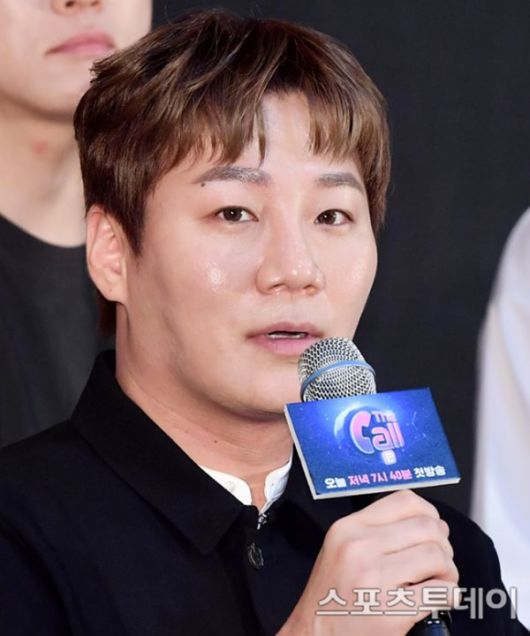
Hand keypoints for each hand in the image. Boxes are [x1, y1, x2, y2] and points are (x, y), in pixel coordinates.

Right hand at [277, 490, 458, 635]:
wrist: (314, 633)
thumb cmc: (331, 594)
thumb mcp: (340, 546)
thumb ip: (377, 529)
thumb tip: (430, 523)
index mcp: (349, 528)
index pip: (404, 500)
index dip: (428, 513)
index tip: (432, 527)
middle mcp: (360, 547)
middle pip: (427, 526)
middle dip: (443, 544)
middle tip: (437, 560)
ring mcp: (375, 578)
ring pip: (436, 556)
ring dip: (448, 569)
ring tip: (438, 579)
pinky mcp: (391, 610)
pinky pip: (439, 592)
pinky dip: (448, 594)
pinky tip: (438, 598)